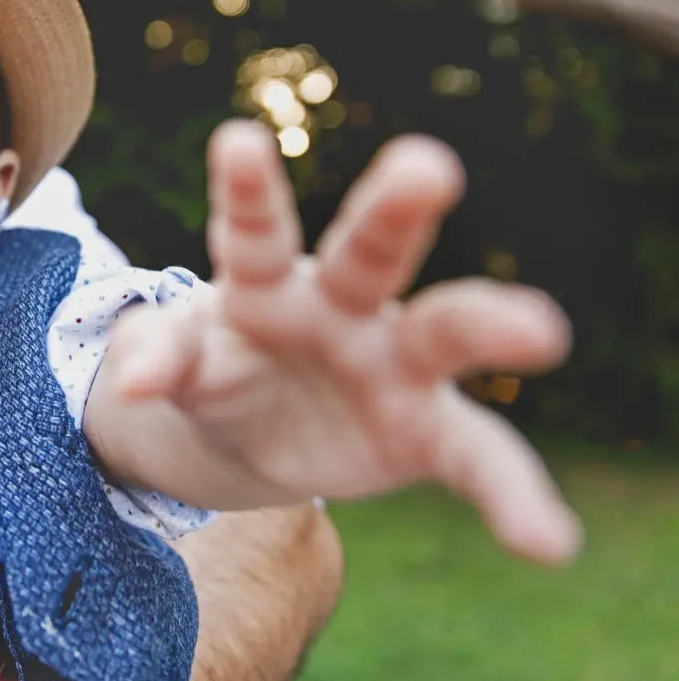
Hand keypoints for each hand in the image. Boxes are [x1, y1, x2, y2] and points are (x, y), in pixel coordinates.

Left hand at [94, 120, 579, 562]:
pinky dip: (514, 495)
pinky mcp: (425, 431)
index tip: (235, 140)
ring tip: (542, 328)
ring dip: (490, 325)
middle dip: (395, 208)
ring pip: (445, 331)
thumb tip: (133, 385)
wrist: (248, 433)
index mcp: (263, 281)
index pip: (251, 231)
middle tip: (427, 165)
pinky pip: (477, 460)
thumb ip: (158, 356)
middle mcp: (340, 304)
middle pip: (368, 249)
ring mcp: (392, 363)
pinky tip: (548, 540)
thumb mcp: (174, 360)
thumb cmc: (212, 367)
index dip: (243, 189)